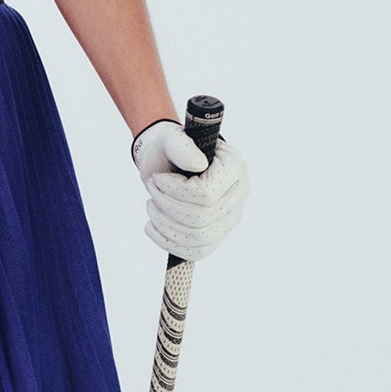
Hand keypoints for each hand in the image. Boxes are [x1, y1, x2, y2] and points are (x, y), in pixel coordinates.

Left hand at [131, 118, 249, 262]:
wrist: (169, 163)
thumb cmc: (170, 150)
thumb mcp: (169, 139)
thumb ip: (180, 145)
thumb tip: (197, 165)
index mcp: (234, 167)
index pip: (205, 196)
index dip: (175, 192)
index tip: (158, 179)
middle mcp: (239, 194)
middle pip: (201, 219)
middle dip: (166, 207)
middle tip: (152, 190)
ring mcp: (231, 217)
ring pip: (197, 238)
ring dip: (164, 224)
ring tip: (151, 205)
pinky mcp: (217, 235)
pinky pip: (197, 252)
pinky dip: (169, 243)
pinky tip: (152, 226)